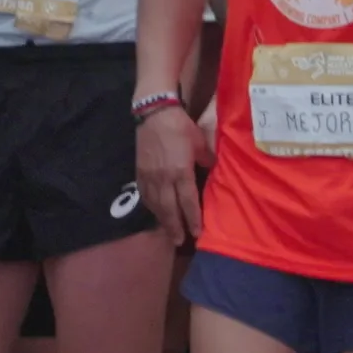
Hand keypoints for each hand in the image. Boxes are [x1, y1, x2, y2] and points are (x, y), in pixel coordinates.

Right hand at [134, 106, 206, 248]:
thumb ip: (206, 158)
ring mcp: (149, 176)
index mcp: (180, 171)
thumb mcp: (199, 141)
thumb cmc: (180, 125)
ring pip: (155, 204)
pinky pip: (145, 195)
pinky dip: (150, 206)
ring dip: (162, 220)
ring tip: (168, 232)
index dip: (192, 219)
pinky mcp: (139, 171)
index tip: (197, 232)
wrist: (154, 112)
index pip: (188, 201)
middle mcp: (163, 178)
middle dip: (175, 226)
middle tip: (179, 241)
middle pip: (169, 209)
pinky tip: (155, 212)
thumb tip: (212, 169)